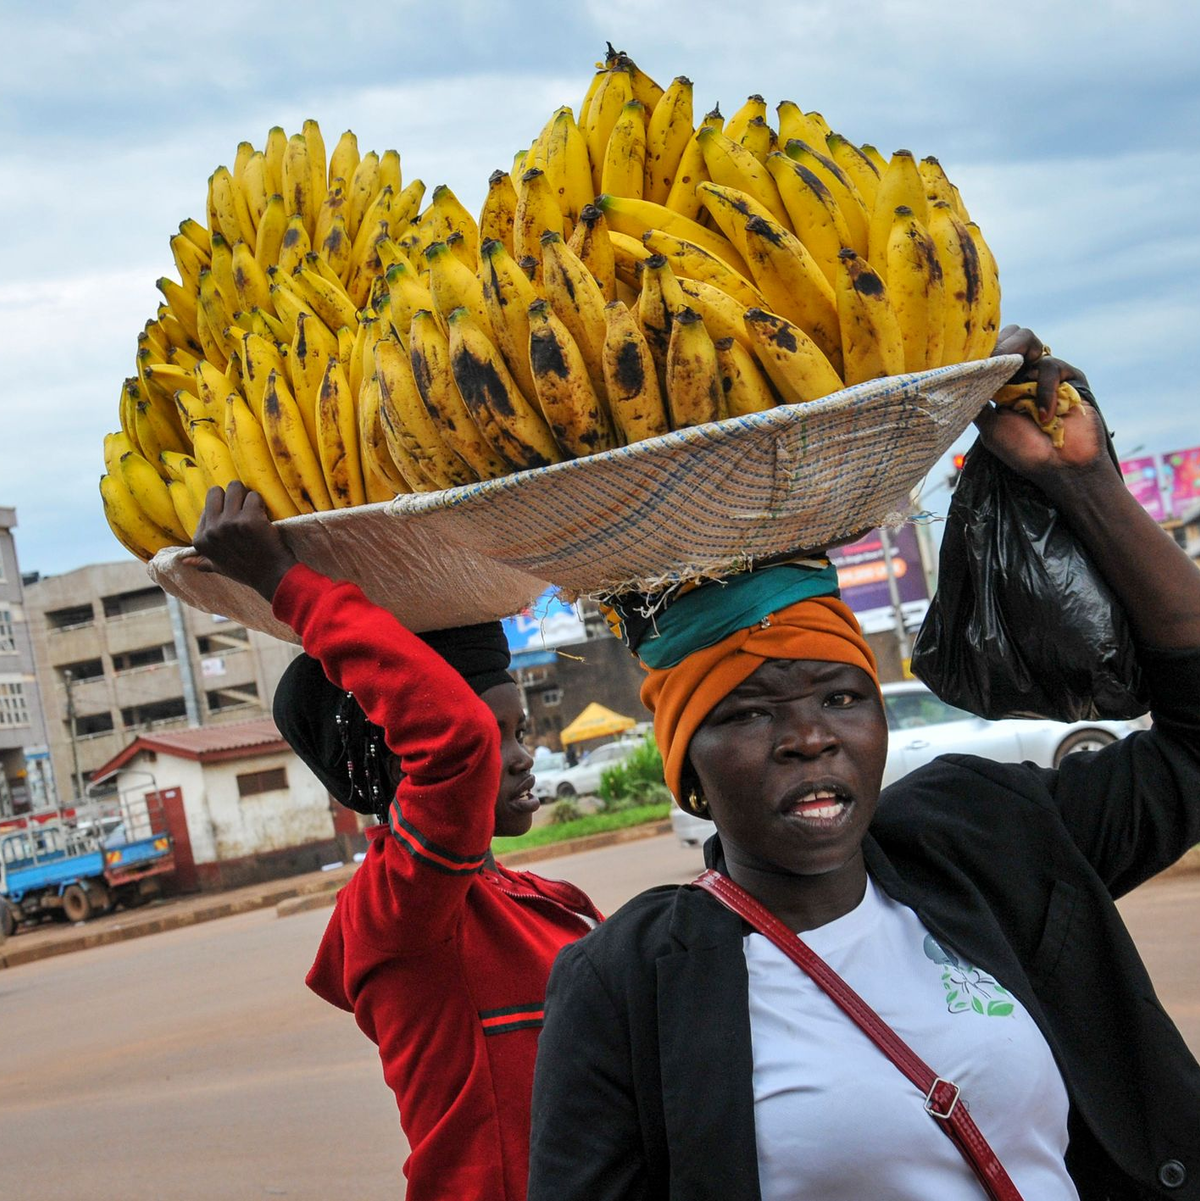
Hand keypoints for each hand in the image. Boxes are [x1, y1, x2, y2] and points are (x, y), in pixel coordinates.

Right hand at [181, 482, 298, 602]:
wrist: (272, 577)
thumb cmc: (247, 570)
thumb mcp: (219, 567)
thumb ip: (202, 560)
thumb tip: (184, 561)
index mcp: (201, 539)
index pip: (207, 504)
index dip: (224, 510)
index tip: (235, 524)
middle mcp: (212, 530)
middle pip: (217, 491)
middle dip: (232, 495)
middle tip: (245, 510)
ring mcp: (230, 523)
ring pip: (236, 488)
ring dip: (248, 497)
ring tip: (255, 513)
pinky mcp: (249, 519)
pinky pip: (254, 496)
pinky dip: (261, 504)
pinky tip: (264, 519)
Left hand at [974, 326, 1114, 492]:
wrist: (1062, 467)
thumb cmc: (1025, 451)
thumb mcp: (991, 428)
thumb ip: (978, 404)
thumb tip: (958, 383)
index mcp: (1002, 386)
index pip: (991, 355)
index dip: (982, 352)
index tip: (970, 358)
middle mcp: (1022, 375)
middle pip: (1009, 337)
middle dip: (999, 345)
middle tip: (992, 360)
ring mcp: (1044, 374)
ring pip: (1028, 340)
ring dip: (1016, 357)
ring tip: (1014, 384)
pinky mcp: (1068, 377)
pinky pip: (1050, 366)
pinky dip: (1044, 390)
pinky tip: (1043, 416)